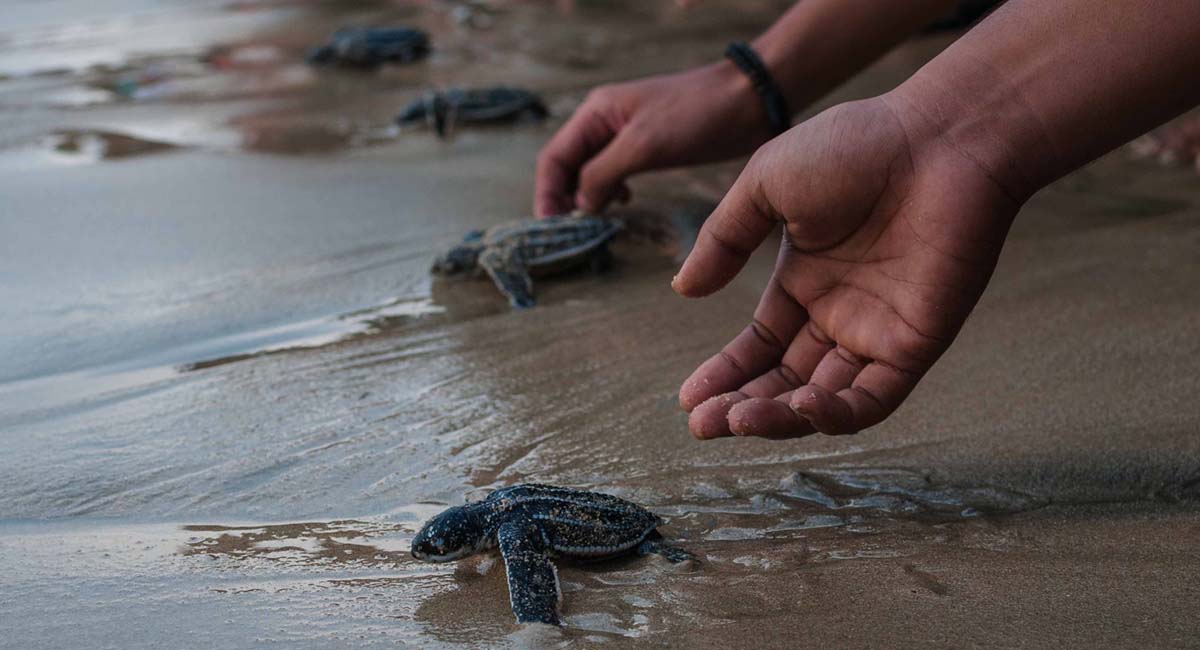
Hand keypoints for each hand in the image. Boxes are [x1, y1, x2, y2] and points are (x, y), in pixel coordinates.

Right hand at [534, 62, 772, 216]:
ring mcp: (626, 133)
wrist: (750, 100)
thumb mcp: (644, 145)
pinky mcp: (648, 146)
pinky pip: (615, 171)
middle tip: (568, 234)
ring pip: (590, 170)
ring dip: (586, 196)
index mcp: (596, 112)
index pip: (554, 158)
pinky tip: (624, 202)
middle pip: (568, 165)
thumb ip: (604, 174)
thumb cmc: (697, 115)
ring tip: (592, 222)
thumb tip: (580, 204)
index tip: (551, 228)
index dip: (547, 194)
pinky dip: (610, 190)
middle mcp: (605, 121)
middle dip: (563, 198)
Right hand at [674, 97, 1021, 438]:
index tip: (687, 400)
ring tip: (736, 422)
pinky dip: (836, 415)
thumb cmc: (857, 147)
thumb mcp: (766, 184)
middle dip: (741, 407)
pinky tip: (799, 405)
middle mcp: (839, 314)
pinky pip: (873, 399)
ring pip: (822, 400)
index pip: (759, 346)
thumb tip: (683, 289)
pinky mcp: (916, 343)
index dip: (724, 375)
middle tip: (703, 425)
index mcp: (804, 281)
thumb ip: (724, 238)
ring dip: (778, 419)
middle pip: (783, 381)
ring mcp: (877, 332)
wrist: (939, 138)